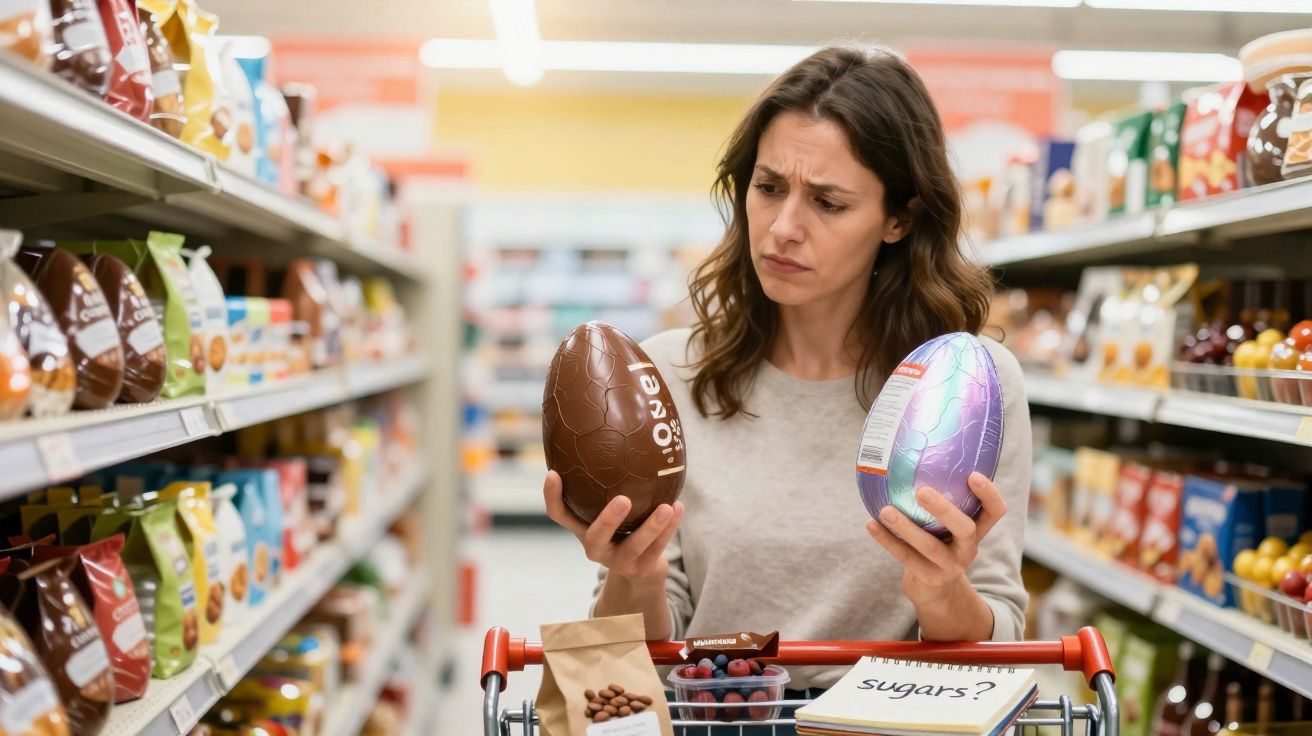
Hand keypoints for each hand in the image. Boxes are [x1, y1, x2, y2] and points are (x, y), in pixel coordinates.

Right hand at [543, 470, 684, 582]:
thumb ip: (606, 483)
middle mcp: (596, 548)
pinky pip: (659, 547)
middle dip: (609, 519)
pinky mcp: (642, 569)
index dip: (552, 496)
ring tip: (667, 507)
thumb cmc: (624, 527)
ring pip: (636, 545)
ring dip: (652, 526)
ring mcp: (619, 561)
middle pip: (596, 536)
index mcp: (582, 529)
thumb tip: (609, 429)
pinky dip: (670, 527)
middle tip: (623, 500)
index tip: (553, 473)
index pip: (559, 514)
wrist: (641, 571)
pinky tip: (679, 507)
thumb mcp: (607, 508)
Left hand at [865, 472, 1006, 598]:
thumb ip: (945, 497)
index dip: (989, 494)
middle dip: (944, 510)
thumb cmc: (940, 541)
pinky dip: (887, 540)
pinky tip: (871, 524)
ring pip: (929, 546)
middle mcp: (969, 548)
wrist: (936, 590)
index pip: (996, 511)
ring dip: (906, 527)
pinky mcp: (929, 578)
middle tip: (922, 491)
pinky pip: (905, 557)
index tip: (973, 474)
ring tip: (885, 510)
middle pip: (965, 529)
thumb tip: (918, 448)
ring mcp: (950, 566)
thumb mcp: (949, 525)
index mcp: (978, 529)